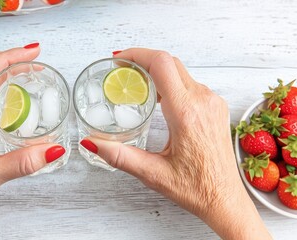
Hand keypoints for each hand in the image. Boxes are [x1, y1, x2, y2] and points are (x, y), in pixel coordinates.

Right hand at [81, 48, 271, 238]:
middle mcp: (203, 101)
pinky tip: (156, 97)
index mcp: (186, 114)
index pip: (162, 65)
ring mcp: (212, 102)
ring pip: (180, 71)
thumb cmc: (197, 188)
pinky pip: (189, 83)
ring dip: (156, 71)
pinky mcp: (214, 107)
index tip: (119, 61)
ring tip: (135, 84)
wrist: (225, 199)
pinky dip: (169, 82)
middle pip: (170, 62)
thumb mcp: (152, 173)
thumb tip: (92, 141)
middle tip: (121, 70)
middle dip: (142, 60)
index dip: (137, 55)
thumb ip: (119, 156)